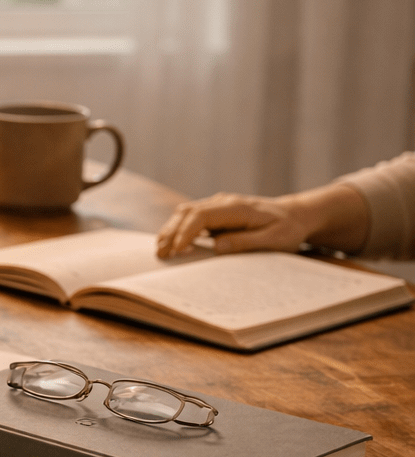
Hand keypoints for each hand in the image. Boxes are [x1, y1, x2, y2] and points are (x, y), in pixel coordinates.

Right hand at [156, 184, 369, 258]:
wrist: (295, 215)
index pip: (201, 215)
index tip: (178, 250)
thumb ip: (247, 242)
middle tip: (161, 254)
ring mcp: (218, 205)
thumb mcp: (275, 239)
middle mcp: (223, 202)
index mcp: (237, 207)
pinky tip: (172, 245)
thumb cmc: (288, 229)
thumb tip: (217, 246)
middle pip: (187, 212)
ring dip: (171, 230)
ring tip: (161, 250)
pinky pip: (191, 218)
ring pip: (185, 213)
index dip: (186, 232)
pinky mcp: (216, 213)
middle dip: (171, 232)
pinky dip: (178, 230)